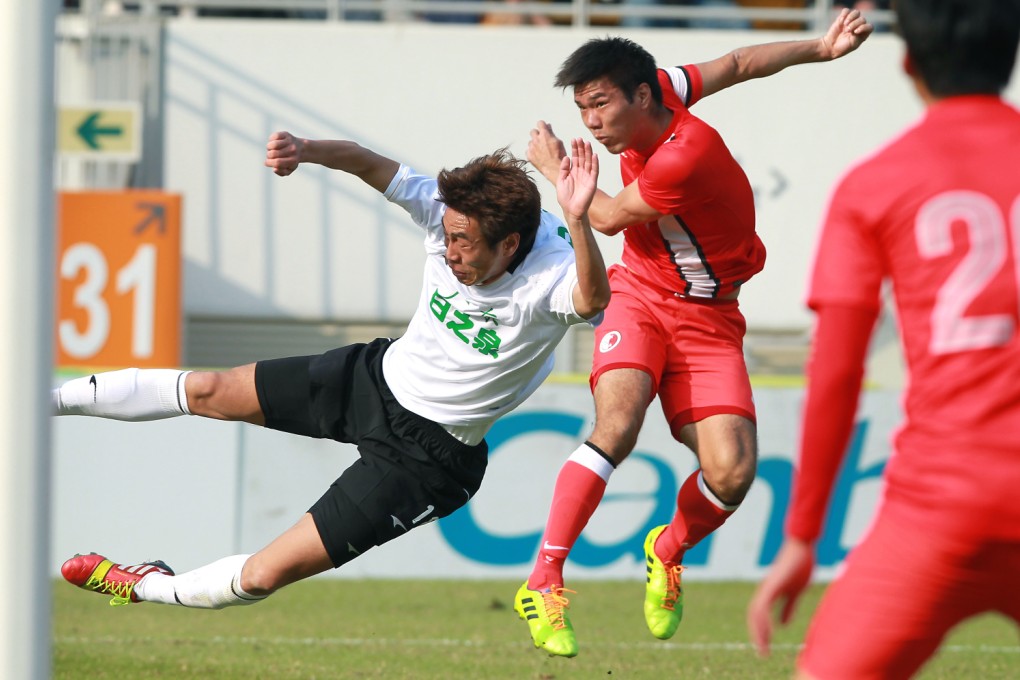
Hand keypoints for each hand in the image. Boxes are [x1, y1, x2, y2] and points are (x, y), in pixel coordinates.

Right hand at [265, 130, 302, 176]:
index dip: (269, 163)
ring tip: (271, 149)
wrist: (301, 148)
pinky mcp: (286, 134)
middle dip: (268, 156)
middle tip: (271, 156)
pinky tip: (273, 142)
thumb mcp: (289, 169)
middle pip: (273, 154)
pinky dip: (270, 140)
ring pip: (273, 145)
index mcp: (293, 161)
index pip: (277, 163)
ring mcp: (290, 141)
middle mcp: (292, 151)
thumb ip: (281, 173)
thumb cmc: (291, 161)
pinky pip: (274, 136)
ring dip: (268, 147)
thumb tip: (274, 169)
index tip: (267, 162)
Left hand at [527, 121, 566, 182]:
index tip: (543, 127)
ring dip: (534, 144)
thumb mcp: (559, 142)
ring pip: (530, 142)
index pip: (540, 123)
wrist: (554, 169)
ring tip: (541, 150)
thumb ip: (551, 133)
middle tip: (541, 139)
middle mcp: (536, 140)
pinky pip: (528, 150)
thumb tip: (548, 127)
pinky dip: (532, 152)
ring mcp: (532, 148)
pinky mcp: (529, 155)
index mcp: (544, 134)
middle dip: (537, 134)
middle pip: (532, 131)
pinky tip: (538, 155)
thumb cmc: (559, 156)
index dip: (542, 125)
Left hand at [556, 138, 598, 221]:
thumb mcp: (560, 180)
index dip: (575, 149)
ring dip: (588, 152)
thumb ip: (563, 169)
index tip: (574, 139)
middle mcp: (581, 173)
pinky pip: (594, 171)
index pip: (575, 158)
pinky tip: (594, 155)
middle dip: (581, 148)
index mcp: (573, 172)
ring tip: (587, 143)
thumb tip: (567, 157)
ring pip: (589, 162)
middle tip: (580, 138)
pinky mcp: (592, 182)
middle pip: (582, 157)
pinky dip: (595, 163)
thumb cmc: (565, 198)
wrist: (571, 210)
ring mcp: (587, 177)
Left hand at [746, 537, 815, 657]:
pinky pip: (763, 606)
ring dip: (759, 632)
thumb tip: (783, 624)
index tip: (764, 647)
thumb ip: (788, 607)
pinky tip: (769, 632)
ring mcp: (767, 588)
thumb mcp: (795, 592)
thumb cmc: (799, 566)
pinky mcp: (772, 585)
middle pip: (754, 617)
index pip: (759, 616)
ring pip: (756, 614)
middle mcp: (764, 591)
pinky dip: (763, 621)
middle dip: (757, 636)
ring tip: (763, 648)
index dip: (760, 631)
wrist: (802, 546)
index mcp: (769, 593)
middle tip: (762, 654)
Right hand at [821, 8, 873, 58]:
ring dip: (851, 17)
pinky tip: (840, 21)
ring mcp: (851, 21)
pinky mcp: (842, 18)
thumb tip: (858, 26)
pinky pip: (846, 11)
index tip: (855, 32)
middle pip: (862, 19)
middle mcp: (858, 26)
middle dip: (855, 24)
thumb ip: (859, 35)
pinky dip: (844, 14)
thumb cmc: (843, 48)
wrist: (830, 47)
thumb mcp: (853, 44)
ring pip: (856, 12)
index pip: (869, 27)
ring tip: (845, 24)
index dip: (864, 27)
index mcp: (863, 34)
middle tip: (847, 30)